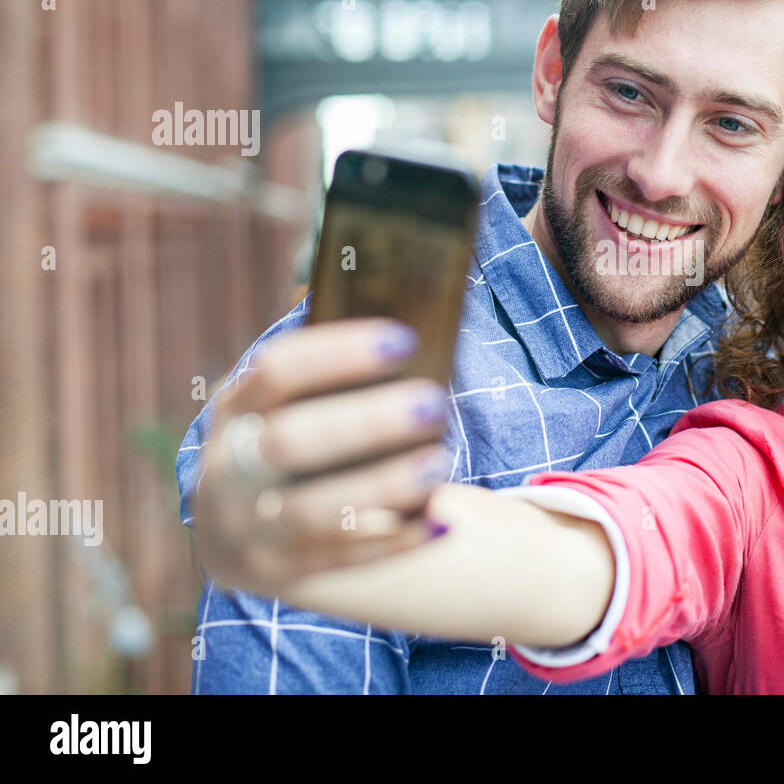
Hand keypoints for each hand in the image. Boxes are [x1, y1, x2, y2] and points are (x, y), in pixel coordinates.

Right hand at [192, 318, 451, 595]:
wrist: (238, 529)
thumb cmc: (294, 439)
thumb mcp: (289, 406)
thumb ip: (333, 377)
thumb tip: (416, 324)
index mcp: (236, 410)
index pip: (278, 371)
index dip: (340, 353)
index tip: (405, 340)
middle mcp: (229, 468)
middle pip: (290, 442)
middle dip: (366, 421)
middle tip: (435, 401)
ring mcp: (246, 527)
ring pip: (311, 512)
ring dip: (381, 486)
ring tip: (440, 463)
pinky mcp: (274, 574)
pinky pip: (338, 561)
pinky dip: (392, 542)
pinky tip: (440, 522)